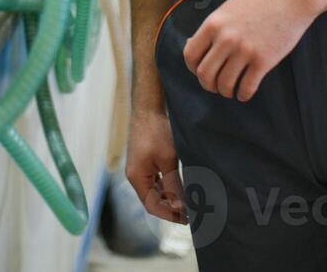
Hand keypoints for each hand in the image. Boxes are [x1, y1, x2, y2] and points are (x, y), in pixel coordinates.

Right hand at [126, 108, 186, 223]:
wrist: (149, 107)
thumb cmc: (157, 131)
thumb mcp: (168, 160)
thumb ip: (173, 184)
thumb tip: (181, 207)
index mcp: (137, 177)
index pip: (152, 205)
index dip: (169, 214)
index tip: (187, 219)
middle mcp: (135, 175)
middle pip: (152, 200)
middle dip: (170, 207)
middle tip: (191, 212)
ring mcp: (138, 168)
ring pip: (153, 190)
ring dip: (168, 197)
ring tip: (187, 202)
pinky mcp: (143, 161)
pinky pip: (154, 180)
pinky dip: (165, 187)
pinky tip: (178, 187)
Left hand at [182, 0, 317, 100]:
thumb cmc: (259, 2)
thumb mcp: (227, 9)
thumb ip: (212, 27)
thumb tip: (192, 44)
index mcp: (213, 24)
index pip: (190, 54)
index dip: (192, 68)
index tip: (199, 71)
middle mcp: (226, 38)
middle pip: (205, 74)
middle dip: (207, 85)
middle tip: (214, 86)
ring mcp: (245, 50)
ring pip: (224, 84)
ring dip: (225, 91)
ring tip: (229, 91)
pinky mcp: (263, 60)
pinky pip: (247, 87)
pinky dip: (243, 95)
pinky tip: (243, 94)